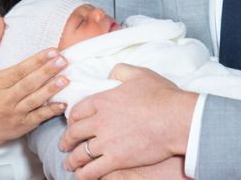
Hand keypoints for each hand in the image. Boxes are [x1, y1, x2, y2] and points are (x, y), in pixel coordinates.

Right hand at [0, 17, 68, 145]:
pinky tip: (64, 104)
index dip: (36, 61)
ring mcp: (15, 113)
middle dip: (47, 72)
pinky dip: (51, 111)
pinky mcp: (24, 125)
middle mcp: (5, 99)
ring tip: (66, 79)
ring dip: (51, 90)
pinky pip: (39, 118)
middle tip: (64, 60)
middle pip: (28, 84)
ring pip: (35, 100)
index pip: (18, 70)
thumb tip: (0, 19)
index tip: (53, 50)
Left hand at [60, 63, 197, 178]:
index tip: (70, 124)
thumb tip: (112, 72)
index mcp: (102, 101)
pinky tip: (81, 175)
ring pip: (80, 154)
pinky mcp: (117, 159)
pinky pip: (93, 171)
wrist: (177, 118)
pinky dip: (84, 175)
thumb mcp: (139, 74)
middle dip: (66, 140)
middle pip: (74, 133)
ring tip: (69, 164)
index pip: (77, 111)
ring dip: (72, 160)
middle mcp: (99, 121)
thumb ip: (121, 70)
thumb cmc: (161, 95)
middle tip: (64, 145)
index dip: (71, 119)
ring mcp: (106, 142)